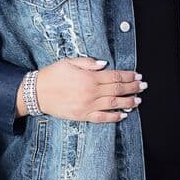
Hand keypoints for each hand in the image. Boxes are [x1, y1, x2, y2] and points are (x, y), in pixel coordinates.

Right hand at [17, 57, 145, 122]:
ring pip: (113, 104)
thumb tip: (104, 64)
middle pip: (118, 89)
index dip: (129, 76)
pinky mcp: (83, 115)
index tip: (138, 76)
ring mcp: (88, 105)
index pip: (115, 76)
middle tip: (143, 87)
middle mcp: (91, 92)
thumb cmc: (52, 75)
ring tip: (138, 101)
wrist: (37, 93)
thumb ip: (88, 63)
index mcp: (89, 77)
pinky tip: (123, 115)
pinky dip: (114, 117)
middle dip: (133, 88)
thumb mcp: (69, 62)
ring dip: (128, 102)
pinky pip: (102, 118)